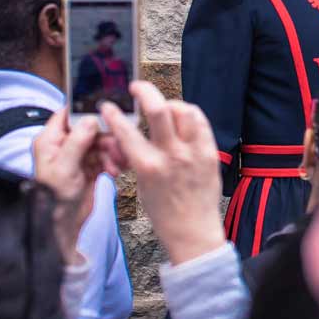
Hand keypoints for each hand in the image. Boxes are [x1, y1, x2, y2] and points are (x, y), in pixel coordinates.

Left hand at [32, 109, 120, 260]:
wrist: (64, 225)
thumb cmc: (53, 200)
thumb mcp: (64, 168)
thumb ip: (77, 142)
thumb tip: (90, 120)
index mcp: (50, 141)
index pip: (67, 115)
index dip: (86, 111)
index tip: (105, 112)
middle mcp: (64, 145)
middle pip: (91, 128)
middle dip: (106, 136)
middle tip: (115, 146)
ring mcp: (78, 156)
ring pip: (102, 142)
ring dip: (112, 151)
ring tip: (115, 164)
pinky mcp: (90, 166)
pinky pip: (106, 156)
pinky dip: (113, 162)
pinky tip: (114, 171)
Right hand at [101, 81, 224, 265]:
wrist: (193, 231)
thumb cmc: (163, 212)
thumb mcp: (140, 185)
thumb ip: (137, 157)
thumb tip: (130, 137)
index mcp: (148, 167)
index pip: (126, 130)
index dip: (113, 113)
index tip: (108, 105)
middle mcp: (172, 156)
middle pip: (159, 109)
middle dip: (144, 91)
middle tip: (137, 87)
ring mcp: (194, 153)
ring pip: (185, 110)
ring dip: (171, 104)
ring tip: (164, 108)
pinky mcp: (210, 153)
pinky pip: (201, 123)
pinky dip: (189, 115)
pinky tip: (182, 118)